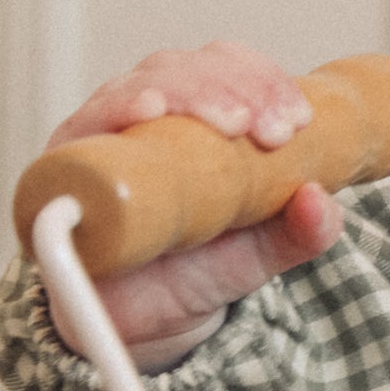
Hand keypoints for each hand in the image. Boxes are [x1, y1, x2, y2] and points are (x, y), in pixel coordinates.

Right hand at [41, 42, 344, 366]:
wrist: (139, 323)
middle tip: (271, 130)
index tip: (297, 120)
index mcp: (202, 120)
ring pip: (145, 82)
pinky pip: (87, 122)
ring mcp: (109, 134)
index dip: (265, 80)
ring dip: (192, 91)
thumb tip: (321, 200)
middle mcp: (153, 116)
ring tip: (228, 122)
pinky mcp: (68, 164)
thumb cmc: (197, 269)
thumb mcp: (262, 254)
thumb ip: (302, 233)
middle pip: (189, 67)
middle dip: (237, 87)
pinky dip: (119, 107)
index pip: (230, 68)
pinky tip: (148, 109)